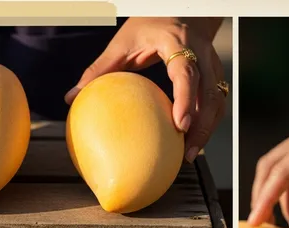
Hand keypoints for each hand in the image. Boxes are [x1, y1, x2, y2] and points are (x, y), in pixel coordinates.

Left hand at [64, 17, 225, 162]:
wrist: (179, 11)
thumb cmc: (148, 26)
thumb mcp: (122, 43)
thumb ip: (99, 69)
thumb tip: (71, 97)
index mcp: (177, 42)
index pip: (186, 72)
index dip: (186, 98)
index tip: (180, 124)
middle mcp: (200, 53)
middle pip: (209, 93)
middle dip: (201, 124)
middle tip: (187, 151)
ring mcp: (212, 64)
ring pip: (217, 100)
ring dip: (207, 128)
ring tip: (190, 153)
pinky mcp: (215, 74)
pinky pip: (217, 102)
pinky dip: (208, 122)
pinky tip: (193, 141)